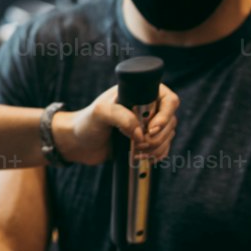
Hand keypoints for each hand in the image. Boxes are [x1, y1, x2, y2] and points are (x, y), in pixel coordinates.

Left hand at [56, 82, 179, 166]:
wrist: (79, 144)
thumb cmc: (86, 122)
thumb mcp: (100, 113)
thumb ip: (120, 117)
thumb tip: (141, 132)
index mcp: (140, 92)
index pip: (168, 99)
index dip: (165, 115)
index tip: (150, 129)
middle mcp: (147, 107)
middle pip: (171, 121)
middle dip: (158, 136)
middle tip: (139, 143)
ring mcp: (147, 124)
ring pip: (168, 136)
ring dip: (157, 147)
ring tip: (136, 151)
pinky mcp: (145, 141)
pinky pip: (163, 148)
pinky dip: (157, 155)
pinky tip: (143, 157)